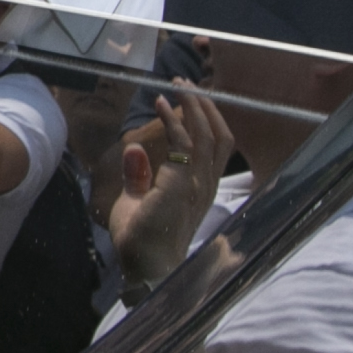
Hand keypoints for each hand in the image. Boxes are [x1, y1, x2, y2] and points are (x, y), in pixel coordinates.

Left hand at [108, 85, 228, 295]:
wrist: (144, 269)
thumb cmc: (141, 241)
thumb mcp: (139, 202)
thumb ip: (140, 178)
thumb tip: (133, 149)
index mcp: (200, 189)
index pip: (216, 145)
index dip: (206, 118)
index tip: (187, 98)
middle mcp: (205, 185)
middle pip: (219, 135)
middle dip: (204, 105)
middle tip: (184, 84)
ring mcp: (196, 185)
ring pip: (207, 134)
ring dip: (193, 105)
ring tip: (177, 86)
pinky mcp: (181, 185)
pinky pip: (184, 143)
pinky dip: (174, 120)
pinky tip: (161, 105)